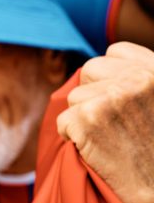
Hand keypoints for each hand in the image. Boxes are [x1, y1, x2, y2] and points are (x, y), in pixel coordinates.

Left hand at [57, 42, 153, 202]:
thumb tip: (103, 65)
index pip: (116, 51)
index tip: (117, 99)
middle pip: (90, 70)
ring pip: (74, 96)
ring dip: (83, 117)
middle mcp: (139, 79)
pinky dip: (71, 137)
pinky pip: (63, 121)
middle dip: (93, 94)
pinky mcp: (89, 119)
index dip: (110, 75)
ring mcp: (114, 97)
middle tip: (112, 124)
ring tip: (111, 139)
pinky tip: (97, 151)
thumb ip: (140, 81)